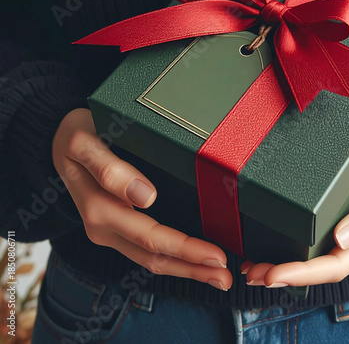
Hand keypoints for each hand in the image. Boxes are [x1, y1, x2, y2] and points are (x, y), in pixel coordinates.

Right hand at [52, 108, 231, 290]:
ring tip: (216, 277)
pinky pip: (144, 251)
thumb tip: (144, 196)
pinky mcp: (116, 228)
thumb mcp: (85, 142)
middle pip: (153, 257)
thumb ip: (110, 168)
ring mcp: (109, 231)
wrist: (58, 141)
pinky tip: (190, 263)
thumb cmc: (75, 135)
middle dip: (192, 269)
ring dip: (184, 270)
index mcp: (99, 209)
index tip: (215, 254)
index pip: (150, 237)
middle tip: (226, 277)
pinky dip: (171, 261)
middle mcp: (104, 227)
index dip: (184, 249)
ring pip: (150, 260)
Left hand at [243, 139, 348, 287]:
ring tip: (256, 265)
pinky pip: (325, 241)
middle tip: (251, 272)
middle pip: (323, 267)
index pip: (336, 264)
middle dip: (286, 273)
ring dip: (289, 264)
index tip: (272, 274)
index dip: (302, 273)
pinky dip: (300, 248)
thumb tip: (343, 238)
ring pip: (322, 258)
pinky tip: (282, 243)